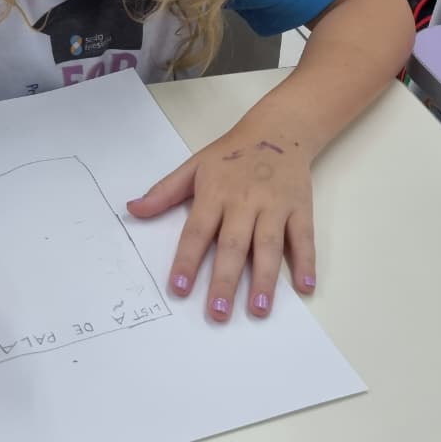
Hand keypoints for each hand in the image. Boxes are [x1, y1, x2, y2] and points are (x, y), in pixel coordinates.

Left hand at [127, 132, 315, 320]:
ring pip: (269, 246)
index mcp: (215, 193)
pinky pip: (304, 238)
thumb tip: (132, 210)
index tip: (179, 288)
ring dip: (265, 279)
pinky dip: (307, 263)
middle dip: (226, 281)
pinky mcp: (300, 208)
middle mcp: (245, 202)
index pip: (197, 231)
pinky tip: (305, 288)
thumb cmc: (231, 154)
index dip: (187, 260)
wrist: (279, 129)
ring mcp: (275, 206)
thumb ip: (164, 192)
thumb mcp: (194, 166)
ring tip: (258, 309)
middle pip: (234, 246)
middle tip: (218, 313)